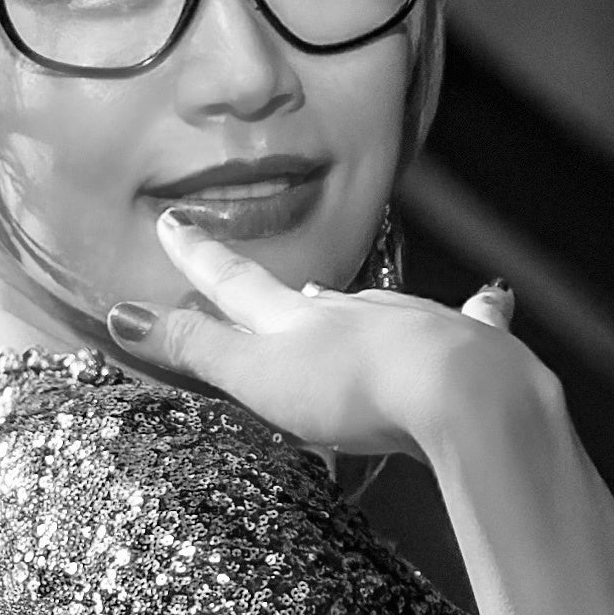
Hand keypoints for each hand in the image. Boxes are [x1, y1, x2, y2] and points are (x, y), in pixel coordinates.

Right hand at [105, 212, 524, 460]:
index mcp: (296, 318)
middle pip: (305, 299)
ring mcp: (411, 322)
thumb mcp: (257, 374)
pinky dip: (476, 312)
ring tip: (338, 305)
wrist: (458, 391)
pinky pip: (471, 321)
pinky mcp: (467, 345)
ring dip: (353, 309)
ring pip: (374, 309)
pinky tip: (491, 298)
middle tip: (258, 284)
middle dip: (277, 293)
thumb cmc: (352, 389)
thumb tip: (122, 315)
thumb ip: (196, 349)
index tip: (174, 223)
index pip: (235, 283)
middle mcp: (352, 309)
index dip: (200, 257)